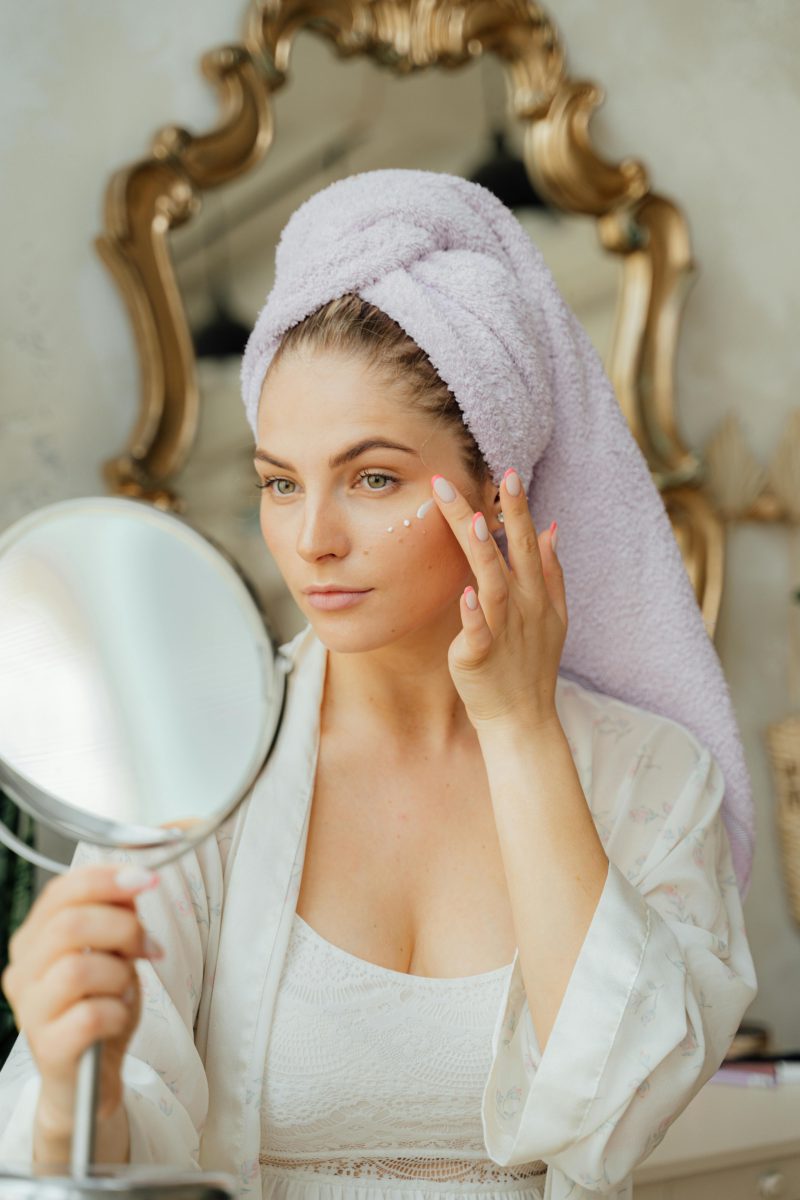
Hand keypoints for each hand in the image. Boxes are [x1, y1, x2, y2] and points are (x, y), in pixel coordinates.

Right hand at [1, 864, 162, 1134]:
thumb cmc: (101, 1005)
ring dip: (119, 974)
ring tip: (126, 989)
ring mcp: (30, 1012)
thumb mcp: (115, 952)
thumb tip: (134, 881)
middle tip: (147, 947)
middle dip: (122, 927)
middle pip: (69, 925)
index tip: (146, 879)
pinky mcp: (48, 1049)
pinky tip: (119, 1015)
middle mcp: (22, 972)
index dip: (105, 879)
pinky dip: (118, 1010)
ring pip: (77, 969)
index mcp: (34, 940)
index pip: (60, 892)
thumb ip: (119, 915)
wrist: (91, 1077)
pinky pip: (89, 1015)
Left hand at [430, 469, 566, 731]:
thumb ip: (550, 571)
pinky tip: (464, 594)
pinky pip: (477, 632)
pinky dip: (472, 615)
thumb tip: (551, 528)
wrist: (522, 718)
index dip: (519, 507)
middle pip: (511, 551)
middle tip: (492, 475)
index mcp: (534, 592)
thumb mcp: (552, 615)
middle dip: (504, 512)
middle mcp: (522, 605)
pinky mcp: (480, 656)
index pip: (526, 540)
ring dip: (484, 553)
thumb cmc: (530, 664)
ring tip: (473, 521)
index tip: (509, 471)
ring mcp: (502, 630)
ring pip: (493, 584)